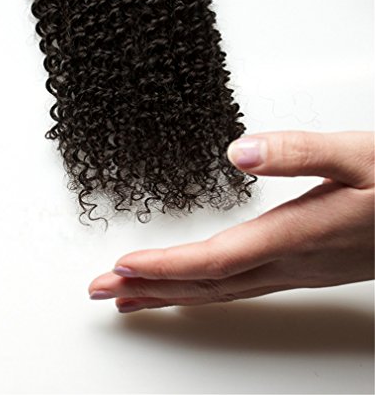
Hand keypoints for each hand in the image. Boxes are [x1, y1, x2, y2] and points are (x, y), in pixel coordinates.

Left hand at [89, 131, 373, 312]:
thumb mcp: (357, 155)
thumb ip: (299, 152)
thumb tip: (239, 152)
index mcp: (294, 235)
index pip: (214, 259)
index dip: (165, 265)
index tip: (121, 266)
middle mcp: (287, 262)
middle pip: (205, 284)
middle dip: (149, 288)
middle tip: (100, 290)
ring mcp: (291, 271)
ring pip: (218, 291)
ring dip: (169, 293)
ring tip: (129, 297)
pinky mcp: (297, 268)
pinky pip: (237, 287)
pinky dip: (200, 289)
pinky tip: (188, 289)